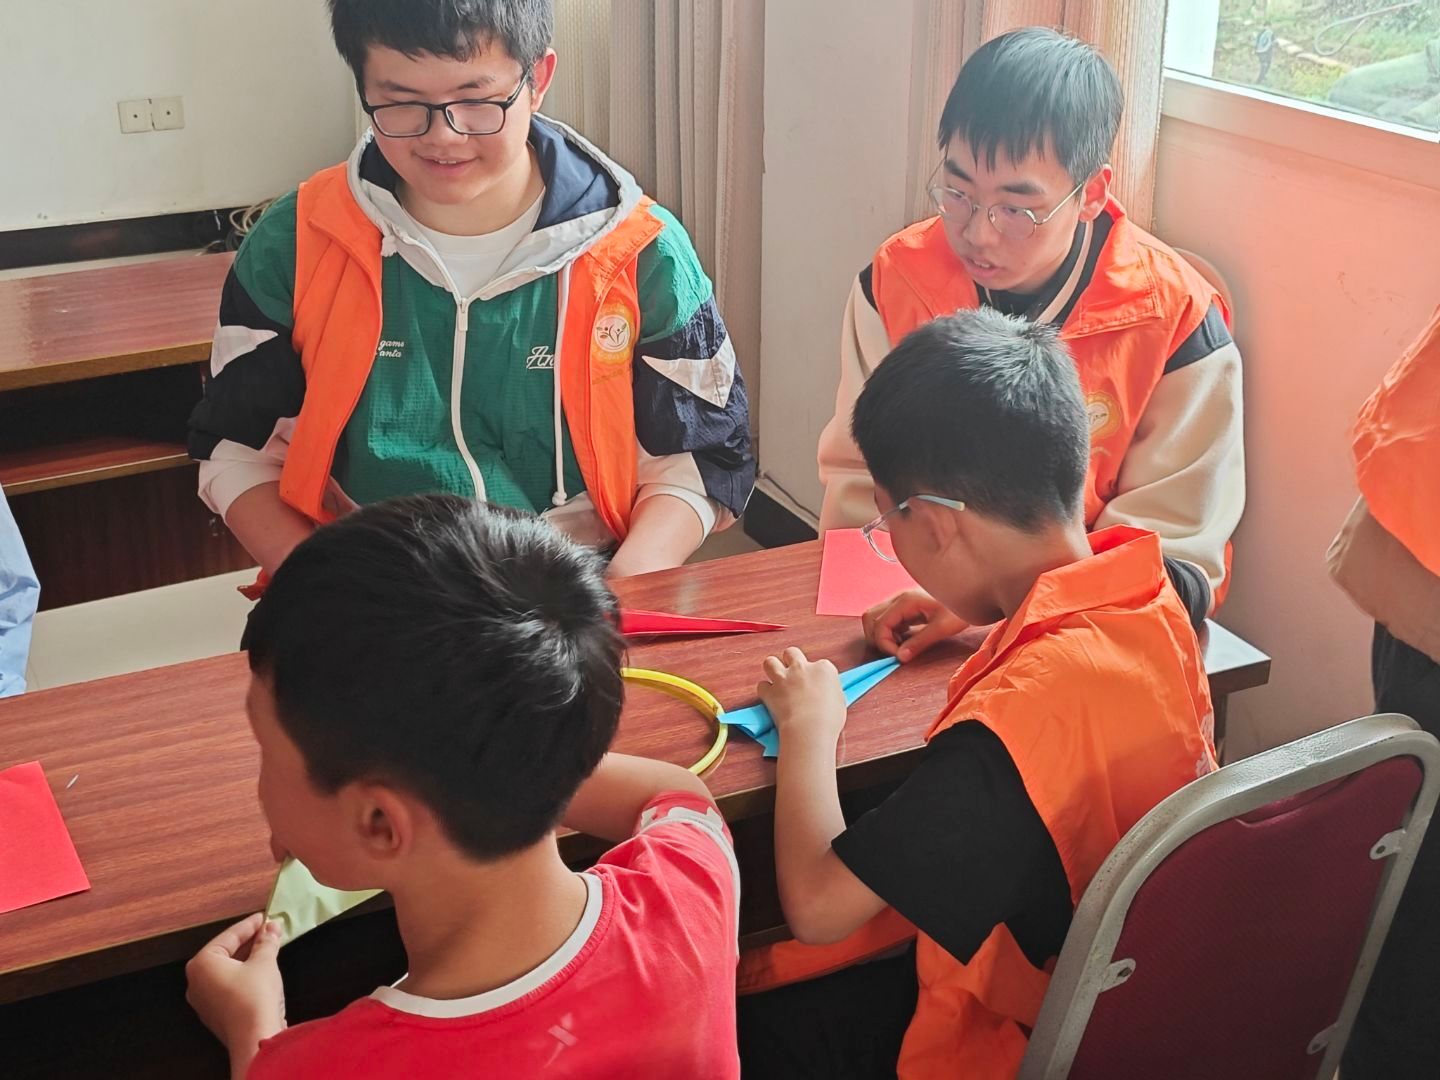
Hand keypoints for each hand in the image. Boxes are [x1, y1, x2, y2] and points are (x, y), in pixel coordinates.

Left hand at [185, 913, 286, 1052]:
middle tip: (269, 931)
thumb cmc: (254, 995)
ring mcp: (203, 1001)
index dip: (250, 925)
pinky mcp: (215, 1015)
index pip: (229, 936)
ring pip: (227, 971)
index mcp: (202, 964)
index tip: (265, 917)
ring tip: (268, 948)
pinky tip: (261, 971)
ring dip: (247, 959)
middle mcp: (196, 982)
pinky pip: (228, 987)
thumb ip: (266, 942)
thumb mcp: (264, 962)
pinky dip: (243, 976)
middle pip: (225, 954)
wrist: (254, 1038)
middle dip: (249, 942)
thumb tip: (271, 928)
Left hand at [758, 647, 845, 747]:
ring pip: (770, 662)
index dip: (816, 674)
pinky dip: (765, 691)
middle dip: (790, 660)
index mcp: (824, 668)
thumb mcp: (839, 701)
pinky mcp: (770, 691)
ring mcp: (784, 678)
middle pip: (791, 653)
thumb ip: (830, 691)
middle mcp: (802, 668)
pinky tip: (771, 698)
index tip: (815, 685)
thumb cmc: (829, 719)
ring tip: (777, 680)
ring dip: (772, 669)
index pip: (819, 664)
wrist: (810, 729)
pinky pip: (762, 685)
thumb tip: (825, 694)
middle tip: (793, 674)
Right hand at [861, 589, 965, 661]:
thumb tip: (900, 658)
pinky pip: (887, 620)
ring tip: (900, 646)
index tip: (898, 656)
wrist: (972, 593)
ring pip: (876, 618)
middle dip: (877, 638)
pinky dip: (889, 632)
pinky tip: (905, 640)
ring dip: (881, 635)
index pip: (879, 624)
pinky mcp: (905, 607)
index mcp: (905, 601)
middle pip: (870, 618)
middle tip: (895, 652)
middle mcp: (898, 599)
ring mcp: (900, 601)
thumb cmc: (960, 609)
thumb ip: (919, 642)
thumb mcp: (942, 628)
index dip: (884, 644)